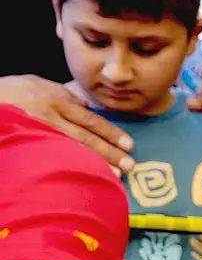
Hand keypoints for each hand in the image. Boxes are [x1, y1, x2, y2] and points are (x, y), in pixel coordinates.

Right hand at [0, 75, 133, 172]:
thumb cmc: (13, 91)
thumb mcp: (40, 85)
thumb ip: (65, 96)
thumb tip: (86, 109)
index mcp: (58, 98)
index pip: (91, 119)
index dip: (111, 133)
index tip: (128, 145)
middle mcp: (51, 114)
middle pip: (86, 136)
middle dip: (110, 152)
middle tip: (130, 165)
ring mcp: (38, 129)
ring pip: (72, 148)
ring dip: (95, 162)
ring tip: (114, 175)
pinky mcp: (27, 139)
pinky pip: (52, 154)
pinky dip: (70, 164)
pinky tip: (82, 175)